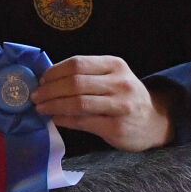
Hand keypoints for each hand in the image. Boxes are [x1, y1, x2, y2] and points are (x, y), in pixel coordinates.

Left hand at [29, 55, 173, 151]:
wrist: (155, 121)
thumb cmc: (125, 97)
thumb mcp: (113, 78)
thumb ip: (87, 76)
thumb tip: (48, 80)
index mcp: (115, 65)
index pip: (78, 64)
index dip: (55, 72)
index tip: (41, 79)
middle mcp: (120, 83)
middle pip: (75, 83)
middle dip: (49, 90)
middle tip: (35, 96)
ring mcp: (120, 106)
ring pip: (78, 102)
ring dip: (53, 105)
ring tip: (41, 108)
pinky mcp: (116, 127)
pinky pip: (83, 122)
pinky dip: (64, 120)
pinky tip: (55, 119)